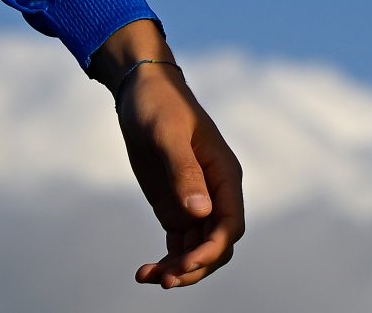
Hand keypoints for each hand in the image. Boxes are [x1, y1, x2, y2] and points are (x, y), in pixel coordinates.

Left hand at [94, 23, 244, 288]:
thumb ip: (184, 171)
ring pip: (198, 250)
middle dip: (195, 266)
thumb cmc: (159, 105)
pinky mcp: (176, 208)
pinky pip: (178, 245)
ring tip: (148, 278)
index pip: (230, 224)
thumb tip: (201, 213)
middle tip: (166, 279)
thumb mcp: (168, 135)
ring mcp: (196, 203)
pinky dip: (166, 261)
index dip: (213, 248)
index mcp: (225, 176)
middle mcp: (215, 194)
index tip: (187, 262)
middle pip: (216, 245)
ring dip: (179, 270)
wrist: (141, 90)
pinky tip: (144, 272)